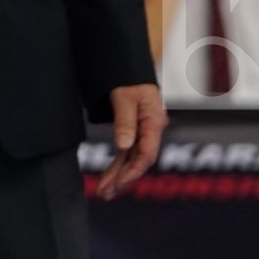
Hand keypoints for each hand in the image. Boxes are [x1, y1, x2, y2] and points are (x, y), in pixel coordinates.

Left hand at [95, 83, 164, 199]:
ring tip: (104, 192)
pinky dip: (118, 165)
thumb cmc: (128, 77)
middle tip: (104, 193)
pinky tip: (111, 177)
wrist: (128, 65)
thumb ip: (124, 120)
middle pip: (138, 160)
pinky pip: (127, 152)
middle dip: (121, 178)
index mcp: (154, 122)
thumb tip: (123, 146)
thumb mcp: (125, 95)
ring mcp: (143, 131)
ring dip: (118, 175)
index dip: (132, 170)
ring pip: (131, 158)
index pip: (146, 154)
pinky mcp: (134, 130)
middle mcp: (151, 130)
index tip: (118, 182)